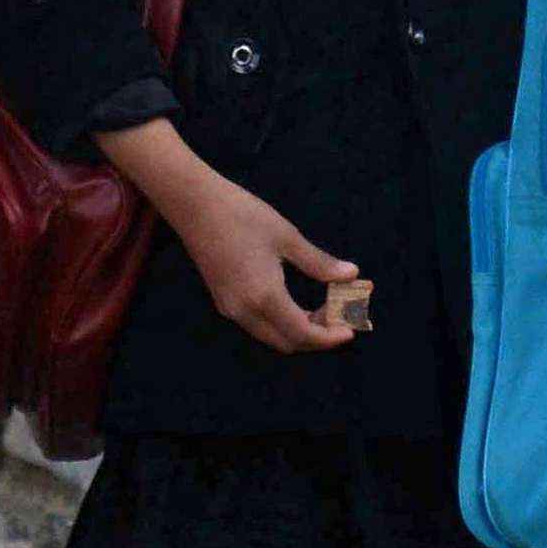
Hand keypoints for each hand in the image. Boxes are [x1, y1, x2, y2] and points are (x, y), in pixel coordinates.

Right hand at [102, 121, 358, 352]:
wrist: (194, 204)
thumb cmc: (243, 215)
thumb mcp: (287, 238)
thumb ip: (319, 263)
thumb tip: (352, 275)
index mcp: (264, 297)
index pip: (302, 334)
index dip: (329, 338)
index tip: (350, 331)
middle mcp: (244, 311)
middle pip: (287, 343)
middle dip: (316, 337)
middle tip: (340, 316)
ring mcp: (230, 308)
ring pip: (271, 336)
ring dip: (298, 330)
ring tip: (323, 308)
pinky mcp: (223, 300)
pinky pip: (257, 325)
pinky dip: (281, 322)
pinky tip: (296, 303)